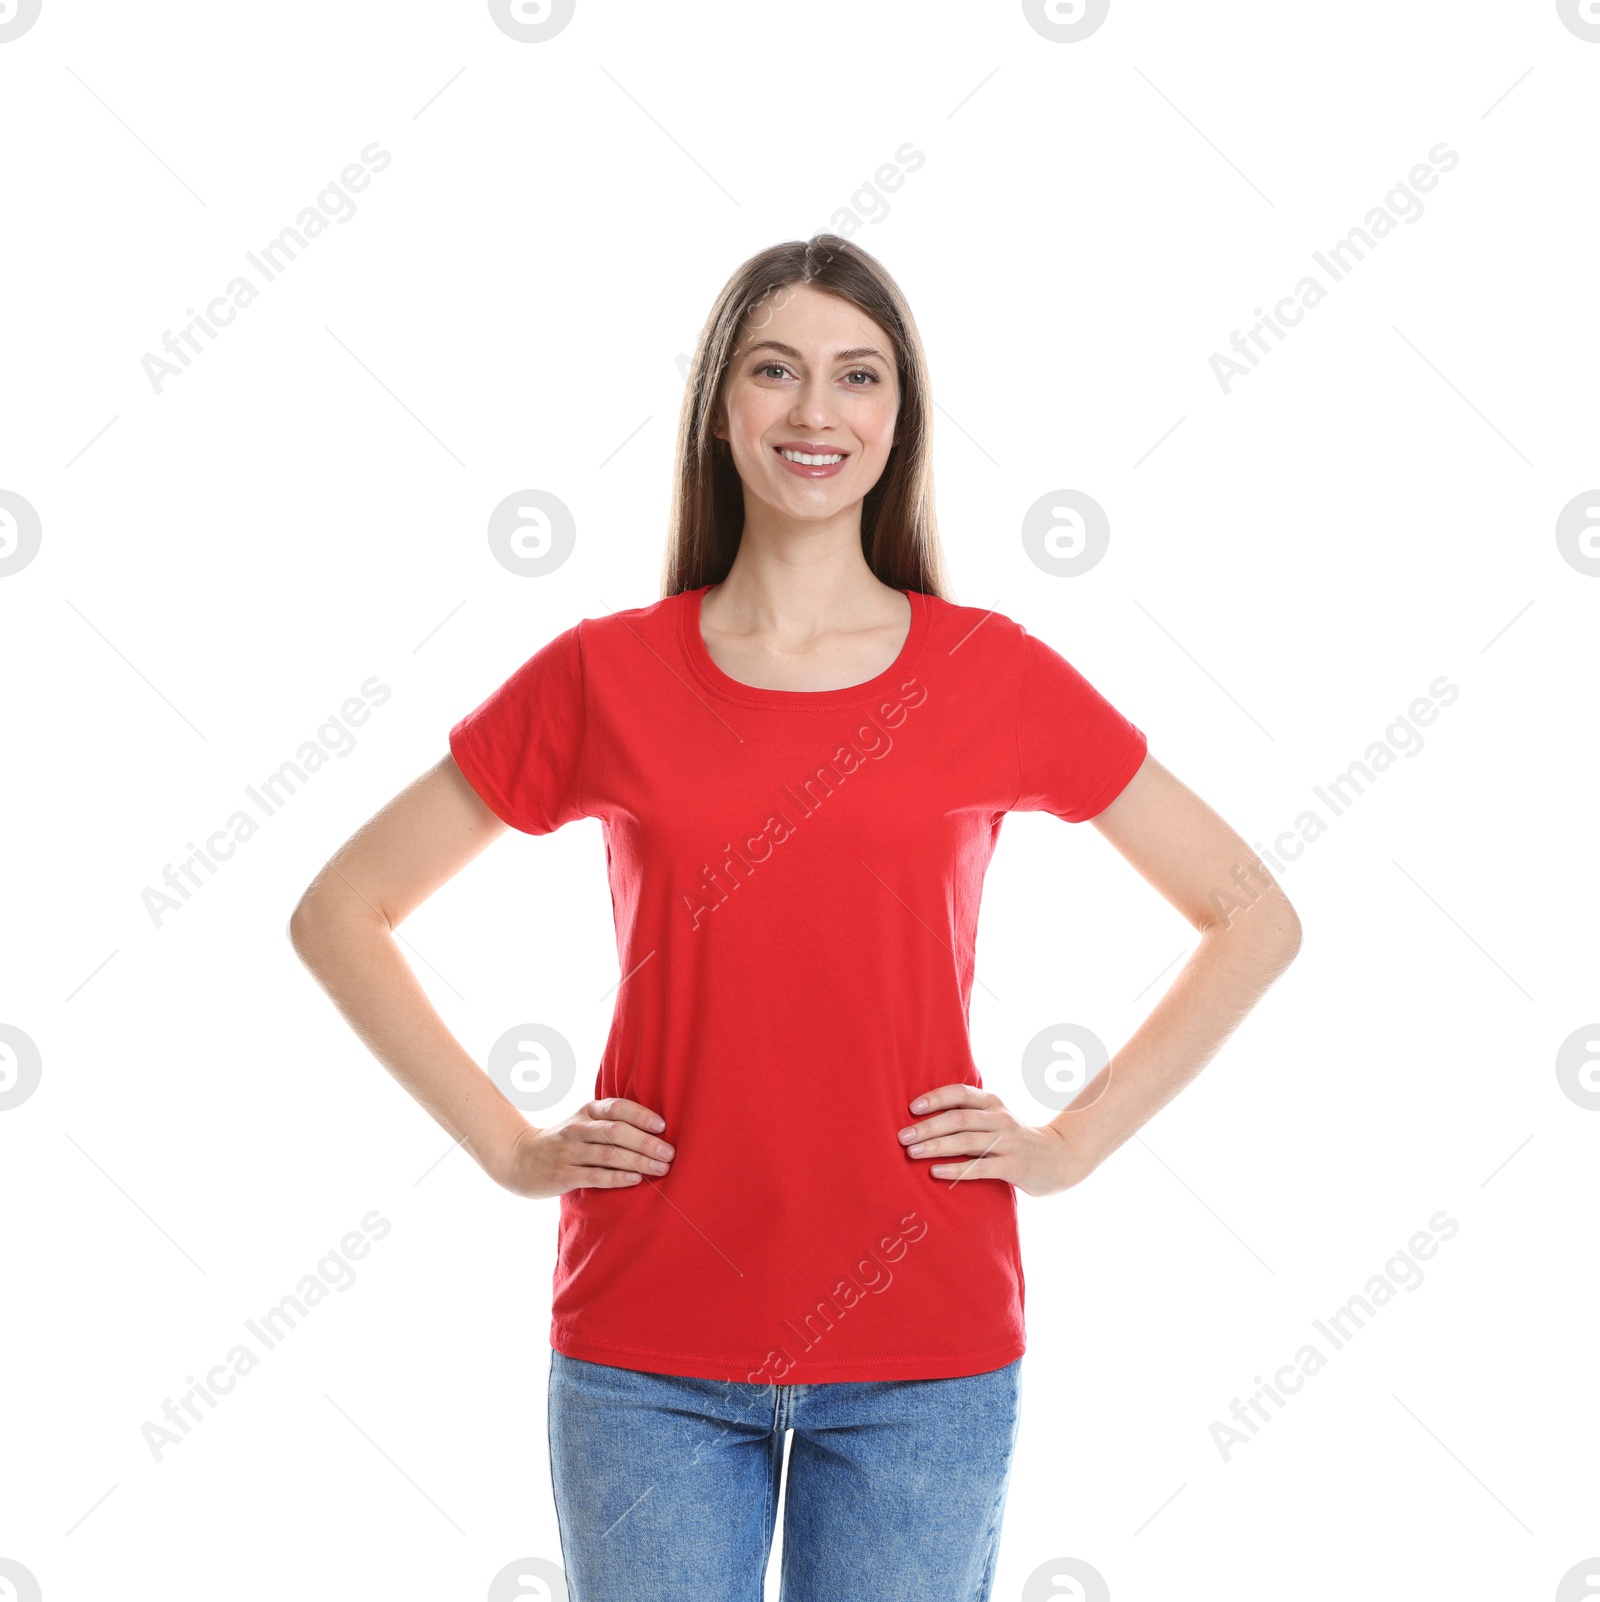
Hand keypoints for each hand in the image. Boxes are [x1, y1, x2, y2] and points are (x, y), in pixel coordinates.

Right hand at [496, 1097, 674, 1198]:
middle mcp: (578, 1128)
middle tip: (670, 1153)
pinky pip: (595, 1175)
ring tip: (661, 1169)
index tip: (663, 1126)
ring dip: (639, 1161)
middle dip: (647, 1142)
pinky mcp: (563, 1174)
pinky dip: (618, 1177)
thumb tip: (655, 1131)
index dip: (642, 1115)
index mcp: (587, 1111)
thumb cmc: (564, 1141)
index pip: (618, 1107)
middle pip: (617, 1132)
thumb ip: (610, 1123)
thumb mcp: (583, 1123)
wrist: (519, 1158)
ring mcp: (569, 1151)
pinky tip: (636, 1179)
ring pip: (609, 1154)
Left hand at [897, 1084, 1093, 1196]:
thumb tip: (923, 1117)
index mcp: (993, 1103)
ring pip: (967, 1142)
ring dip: (936, 1146)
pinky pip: (980, 1167)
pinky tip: (935, 1172)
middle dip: (928, 1127)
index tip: (912, 1108)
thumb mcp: (996, 1119)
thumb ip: (969, 1115)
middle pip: (959, 1119)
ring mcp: (1008, 1143)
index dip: (936, 1098)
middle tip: (902, 1136)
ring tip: (912, 1153)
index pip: (961, 1094)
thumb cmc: (1015, 1139)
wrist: (1059, 1159)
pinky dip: (956, 1169)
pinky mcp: (1014, 1166)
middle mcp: (1000, 1119)